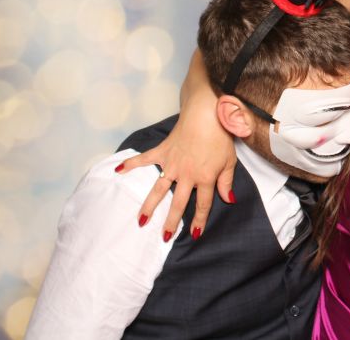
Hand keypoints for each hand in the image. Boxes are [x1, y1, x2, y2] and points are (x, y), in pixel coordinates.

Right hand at [118, 100, 235, 238]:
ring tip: (141, 221)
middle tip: (163, 237)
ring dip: (149, 206)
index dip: (198, 221)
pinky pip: (145, 160)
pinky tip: (119, 171)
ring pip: (158, 189)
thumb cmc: (221, 136)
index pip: (203, 204)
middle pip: (178, 203)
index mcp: (205, 178)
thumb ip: (227, 182)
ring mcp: (172, 164)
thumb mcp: (230, 161)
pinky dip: (132, 164)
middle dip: (170, 222)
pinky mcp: (163, 151)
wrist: (207, 114)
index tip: (193, 234)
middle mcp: (187, 175)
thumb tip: (228, 200)